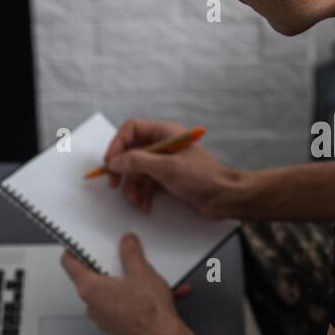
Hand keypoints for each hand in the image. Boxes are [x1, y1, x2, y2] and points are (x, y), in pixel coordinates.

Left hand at [60, 234, 195, 334]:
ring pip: (108, 294)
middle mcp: (92, 305)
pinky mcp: (116, 325)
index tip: (79, 247)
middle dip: (106, 268)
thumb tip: (126, 242)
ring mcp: (103, 317)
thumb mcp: (141, 271)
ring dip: (123, 284)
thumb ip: (130, 252)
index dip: (74, 252)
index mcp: (91, 288)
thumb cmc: (149, 310)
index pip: (69, 264)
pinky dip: (134, 299)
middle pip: (91, 279)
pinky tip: (154, 293)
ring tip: (145, 279)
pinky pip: (120, 306)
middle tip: (121, 259)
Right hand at [103, 118, 242, 218]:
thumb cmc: (202, 178)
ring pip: (137, 171)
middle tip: (115, 184)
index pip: (132, 130)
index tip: (111, 162)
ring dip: (133, 187)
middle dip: (123, 171)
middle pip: (131, 152)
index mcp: (165, 133)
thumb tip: (115, 161)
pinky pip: (146, 183)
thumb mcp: (166, 168)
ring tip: (136, 201)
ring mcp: (165, 162)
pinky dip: (142, 194)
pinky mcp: (167, 178)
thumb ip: (137, 162)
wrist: (224, 197)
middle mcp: (163, 145)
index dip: (118, 144)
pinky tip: (145, 205)